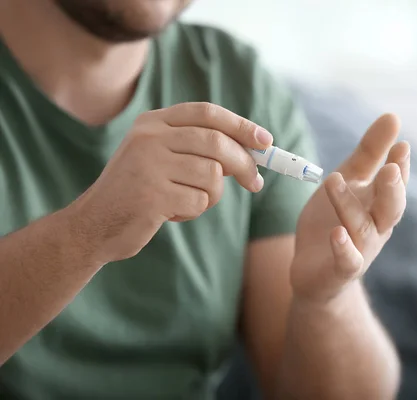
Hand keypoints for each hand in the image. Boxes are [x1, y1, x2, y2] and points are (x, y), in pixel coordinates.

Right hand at [67, 102, 272, 263]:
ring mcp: (148, 165)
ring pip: (212, 175)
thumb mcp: (161, 158)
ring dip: (210, 195)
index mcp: (153, 123)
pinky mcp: (151, 195)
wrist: (94, 225)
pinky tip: (169, 213)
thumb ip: (197, 149)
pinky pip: (198, 201)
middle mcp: (149, 137)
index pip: (207, 113)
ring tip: (186, 201)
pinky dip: (193, 211)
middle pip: (216, 143)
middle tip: (255, 183)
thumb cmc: (138, 192)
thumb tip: (252, 152)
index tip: (266, 141)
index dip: (241, 125)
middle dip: (244, 164)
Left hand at [291, 114, 409, 302]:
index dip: (400, 166)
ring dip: (349, 205)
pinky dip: (343, 248)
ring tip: (334, 180)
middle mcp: (376, 227)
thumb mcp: (349, 181)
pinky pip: (347, 260)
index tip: (402, 144)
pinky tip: (336, 234)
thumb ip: (370, 152)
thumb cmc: (334, 221)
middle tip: (390, 167)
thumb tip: (394, 116)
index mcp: (379, 203)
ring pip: (362, 228)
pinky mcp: (341, 269)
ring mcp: (361, 249)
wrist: (315, 272)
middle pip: (391, 208)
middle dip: (392, 189)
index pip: (394, 183)